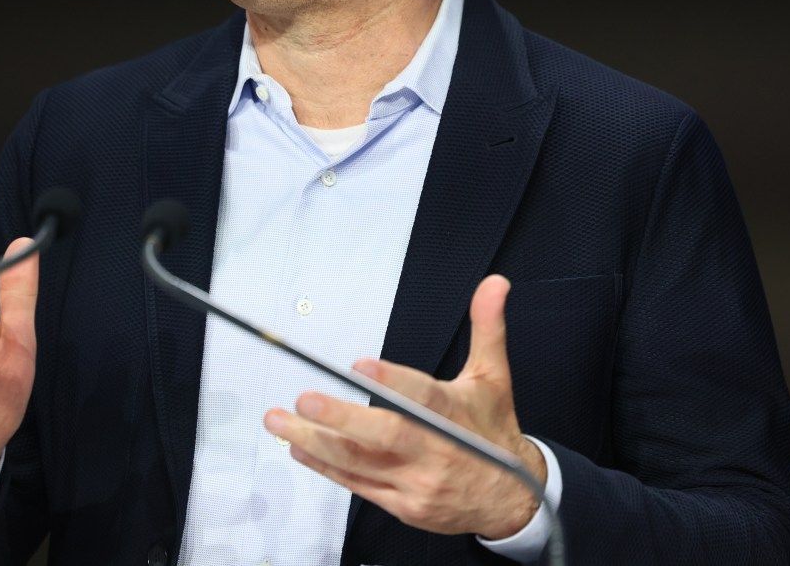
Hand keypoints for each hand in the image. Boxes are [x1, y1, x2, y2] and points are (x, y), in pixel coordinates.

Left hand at [264, 274, 545, 538]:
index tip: (361, 366)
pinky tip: (299, 447)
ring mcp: (416, 483)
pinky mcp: (401, 505)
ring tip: (280, 420)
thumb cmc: (493, 431)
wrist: (509, 499)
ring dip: (316, 442)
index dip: (393, 382)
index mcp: (456, 415)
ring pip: (360, 463)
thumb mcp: (493, 377)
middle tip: (306, 398)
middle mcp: (435, 452)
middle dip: (341, 418)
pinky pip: (357, 484)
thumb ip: (487, 327)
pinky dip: (325, 466)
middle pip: (386, 437)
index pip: (424, 398)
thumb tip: (494, 284)